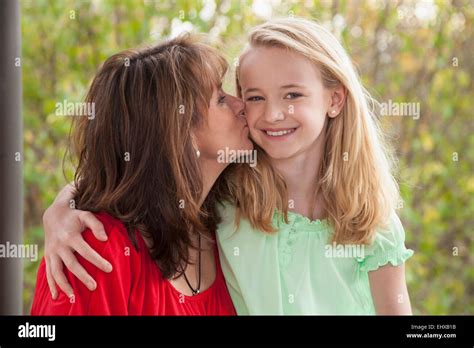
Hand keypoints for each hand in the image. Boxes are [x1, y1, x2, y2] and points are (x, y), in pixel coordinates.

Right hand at [43, 184, 112, 298]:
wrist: (54, 215)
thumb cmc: (75, 216)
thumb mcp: (86, 215)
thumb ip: (96, 225)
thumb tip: (105, 238)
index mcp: (70, 236)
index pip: (86, 251)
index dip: (97, 260)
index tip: (110, 269)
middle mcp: (60, 246)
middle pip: (71, 264)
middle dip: (82, 276)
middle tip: (94, 287)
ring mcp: (52, 252)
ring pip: (57, 272)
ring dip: (64, 285)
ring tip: (73, 296)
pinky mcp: (48, 257)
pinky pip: (48, 273)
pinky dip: (51, 285)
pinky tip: (56, 296)